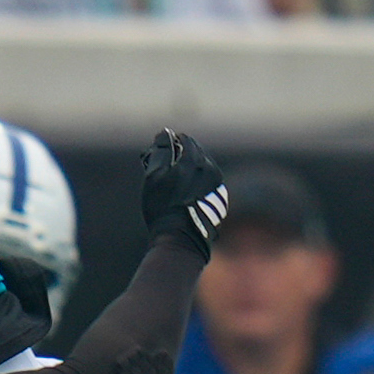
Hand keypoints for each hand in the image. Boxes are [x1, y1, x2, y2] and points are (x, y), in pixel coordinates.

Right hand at [139, 129, 226, 261]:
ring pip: (202, 168)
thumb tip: (165, 133)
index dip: (169, 143)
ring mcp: (218, 185)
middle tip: (164, 169)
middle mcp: (211, 169)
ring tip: (173, 185)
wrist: (180, 239)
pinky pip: (207, 183)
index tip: (158, 154)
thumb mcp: (154, 176)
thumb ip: (160, 150)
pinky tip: (184, 197)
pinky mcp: (220, 199)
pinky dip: (196, 184)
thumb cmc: (163, 207)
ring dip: (188, 170)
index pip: (184, 139)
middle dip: (180, 156)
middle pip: (195, 152)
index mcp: (196, 160)